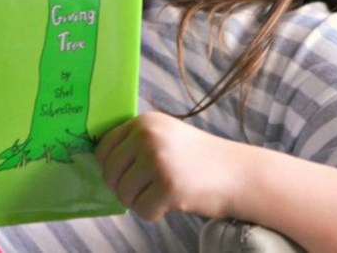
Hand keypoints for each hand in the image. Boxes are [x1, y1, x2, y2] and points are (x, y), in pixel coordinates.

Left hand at [95, 111, 243, 221]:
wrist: (238, 173)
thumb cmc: (197, 159)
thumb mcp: (165, 136)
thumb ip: (135, 142)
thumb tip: (98, 162)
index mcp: (144, 122)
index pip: (103, 149)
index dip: (112, 168)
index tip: (129, 175)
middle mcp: (147, 137)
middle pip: (109, 174)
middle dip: (125, 188)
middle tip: (148, 189)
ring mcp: (157, 160)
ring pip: (123, 194)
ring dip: (140, 202)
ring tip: (164, 193)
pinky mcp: (168, 186)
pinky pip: (142, 211)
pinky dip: (155, 213)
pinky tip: (174, 202)